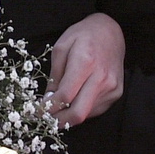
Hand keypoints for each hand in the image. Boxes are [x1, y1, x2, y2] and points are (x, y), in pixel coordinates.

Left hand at [46, 12, 123, 126]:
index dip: (48, 108)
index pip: (65, 96)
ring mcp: (111, 87)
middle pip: (78, 113)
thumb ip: (54, 75)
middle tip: (47, 120)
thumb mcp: (61, 47)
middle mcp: (101, 78)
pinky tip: (76, 99)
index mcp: (85, 62)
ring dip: (70, 116)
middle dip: (59, 121)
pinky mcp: (117, 93)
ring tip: (60, 108)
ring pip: (86, 114)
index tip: (38, 111)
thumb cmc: (83, 36)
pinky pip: (95, 110)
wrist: (111, 32)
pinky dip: (82, 109)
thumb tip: (48, 100)